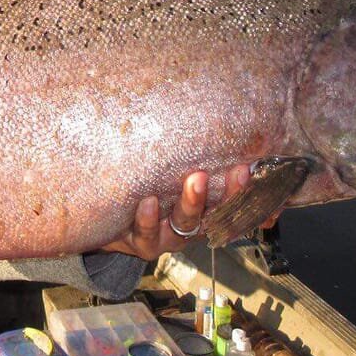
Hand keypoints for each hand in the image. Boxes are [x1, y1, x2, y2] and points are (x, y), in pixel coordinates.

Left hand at [100, 164, 280, 259]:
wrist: (110, 222)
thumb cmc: (144, 190)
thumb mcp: (167, 174)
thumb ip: (188, 155)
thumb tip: (209, 112)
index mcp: (204, 210)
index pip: (230, 199)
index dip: (240, 188)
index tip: (245, 168)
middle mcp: (192, 225)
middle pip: (217, 211)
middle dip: (225, 193)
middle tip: (230, 168)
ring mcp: (168, 236)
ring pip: (185, 225)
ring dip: (192, 203)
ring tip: (194, 180)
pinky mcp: (143, 244)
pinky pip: (147, 234)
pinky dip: (149, 219)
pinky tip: (149, 202)